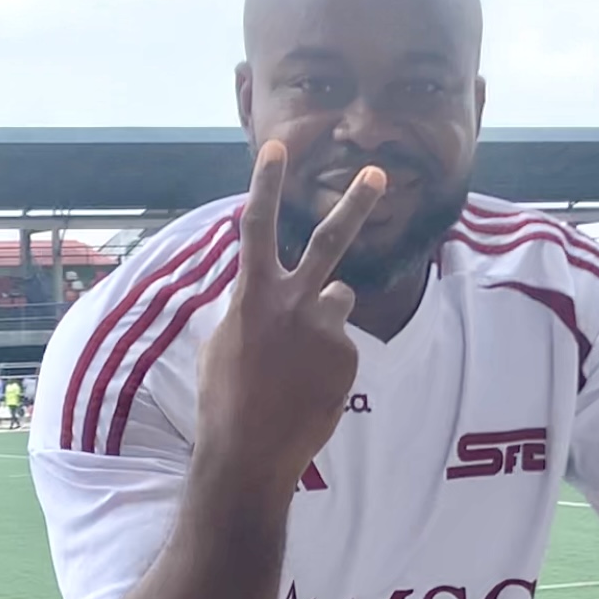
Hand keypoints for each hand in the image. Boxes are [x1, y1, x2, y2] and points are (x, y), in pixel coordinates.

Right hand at [197, 141, 385, 489]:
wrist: (250, 450)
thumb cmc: (225, 398)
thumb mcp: (222, 342)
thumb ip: (247, 309)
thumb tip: (261, 298)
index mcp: (252, 295)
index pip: (257, 227)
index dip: (265, 185)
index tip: (276, 148)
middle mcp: (293, 302)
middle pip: (329, 242)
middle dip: (354, 204)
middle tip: (377, 173)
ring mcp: (324, 329)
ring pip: (340, 301)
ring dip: (326, 317)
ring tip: (300, 359)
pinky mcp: (347, 356)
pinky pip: (342, 345)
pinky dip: (329, 361)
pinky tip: (308, 387)